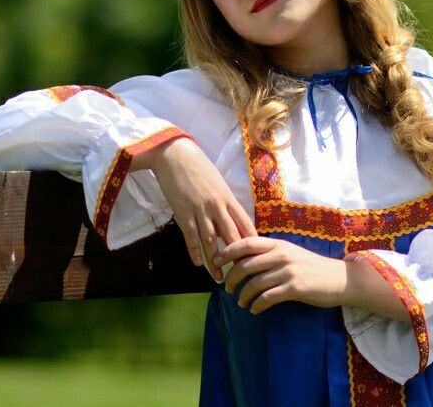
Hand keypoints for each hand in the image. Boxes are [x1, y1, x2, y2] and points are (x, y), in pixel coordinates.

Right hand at [137, 137, 256, 280]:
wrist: (175, 155)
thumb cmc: (198, 167)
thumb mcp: (217, 183)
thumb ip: (224, 202)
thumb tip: (229, 221)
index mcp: (228, 198)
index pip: (245, 224)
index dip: (252, 242)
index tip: (257, 257)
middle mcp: (217, 205)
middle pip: (232, 236)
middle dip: (237, 257)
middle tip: (242, 275)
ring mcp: (200, 209)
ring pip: (211, 241)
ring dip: (216, 261)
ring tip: (220, 277)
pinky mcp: (183, 212)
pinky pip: (191, 236)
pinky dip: (195, 251)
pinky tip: (198, 263)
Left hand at [215, 237, 347, 312]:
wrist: (340, 279)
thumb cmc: (312, 267)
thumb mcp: (290, 253)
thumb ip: (270, 254)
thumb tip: (242, 260)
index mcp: (278, 244)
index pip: (246, 243)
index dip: (228, 251)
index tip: (216, 261)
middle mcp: (281, 255)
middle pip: (245, 264)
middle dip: (231, 277)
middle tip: (226, 287)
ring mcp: (288, 271)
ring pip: (254, 283)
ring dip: (243, 295)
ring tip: (241, 303)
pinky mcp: (295, 288)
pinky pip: (268, 297)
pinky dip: (257, 305)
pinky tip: (255, 310)